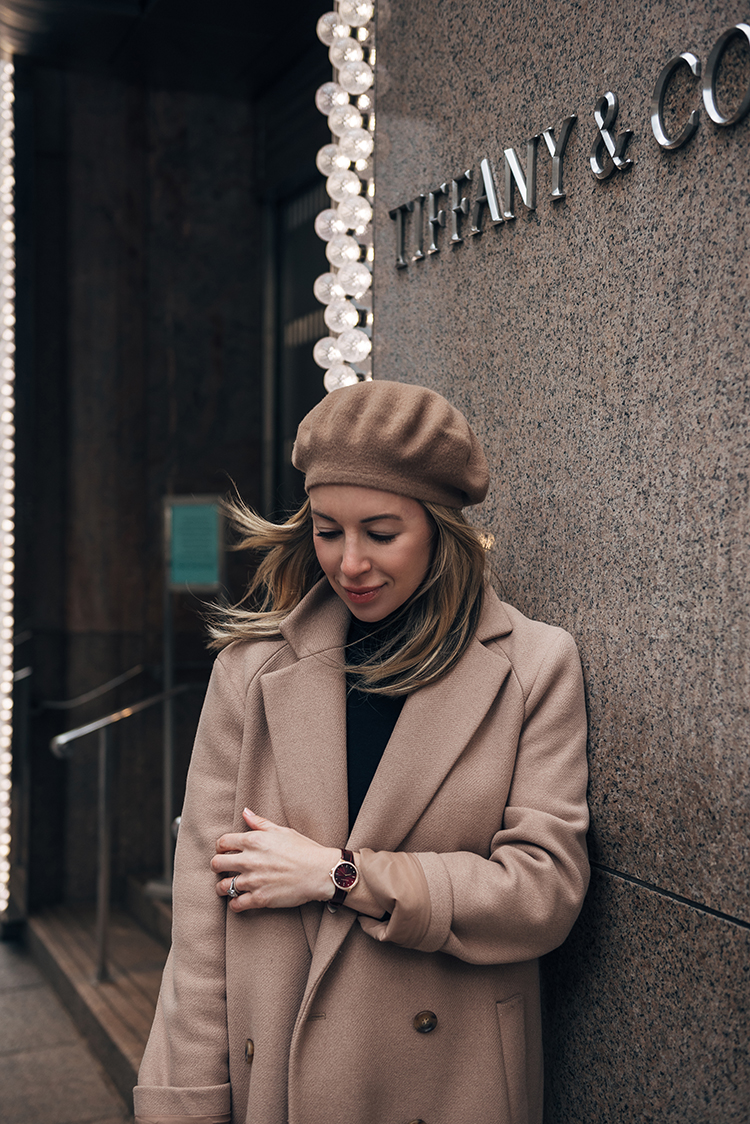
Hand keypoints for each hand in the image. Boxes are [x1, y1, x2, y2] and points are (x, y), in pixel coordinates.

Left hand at [211, 808, 340, 911]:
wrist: (320, 872)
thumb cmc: (303, 849)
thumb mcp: (282, 831)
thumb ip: (260, 823)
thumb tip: (245, 812)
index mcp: (253, 841)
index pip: (222, 843)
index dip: (220, 847)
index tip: (225, 851)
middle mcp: (249, 860)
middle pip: (216, 864)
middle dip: (217, 866)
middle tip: (224, 869)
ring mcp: (253, 881)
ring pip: (223, 887)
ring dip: (224, 887)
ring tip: (229, 886)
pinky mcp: (260, 899)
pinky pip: (236, 905)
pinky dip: (235, 904)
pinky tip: (239, 900)